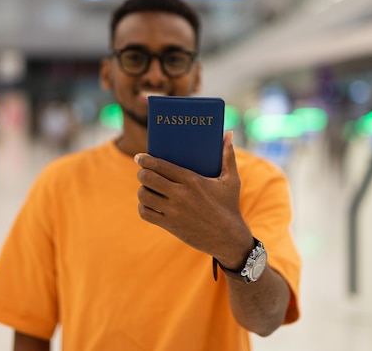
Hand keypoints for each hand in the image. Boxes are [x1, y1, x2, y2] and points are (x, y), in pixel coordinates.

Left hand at [135, 131, 252, 266]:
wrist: (229, 238)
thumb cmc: (229, 205)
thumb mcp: (231, 180)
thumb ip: (228, 155)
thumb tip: (228, 133)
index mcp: (192, 180)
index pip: (160, 165)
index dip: (146, 160)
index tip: (139, 157)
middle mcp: (180, 195)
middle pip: (148, 178)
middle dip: (142, 173)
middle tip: (143, 172)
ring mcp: (173, 212)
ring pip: (144, 196)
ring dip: (142, 190)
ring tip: (146, 187)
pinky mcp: (170, 225)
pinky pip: (146, 214)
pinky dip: (143, 207)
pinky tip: (148, 203)